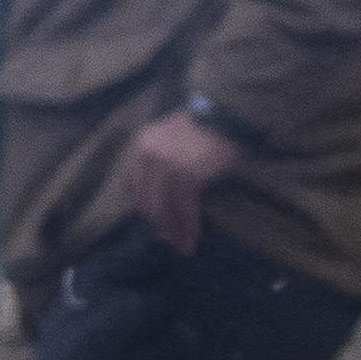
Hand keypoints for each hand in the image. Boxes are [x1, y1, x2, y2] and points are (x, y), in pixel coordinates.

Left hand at [123, 103, 241, 254]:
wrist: (226, 113)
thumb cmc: (204, 126)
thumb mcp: (171, 139)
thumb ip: (161, 162)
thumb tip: (162, 198)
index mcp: (140, 146)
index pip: (135, 187)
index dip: (145, 210)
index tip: (155, 225)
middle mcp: (147, 157)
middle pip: (146, 202)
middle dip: (159, 225)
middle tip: (170, 241)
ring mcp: (165, 167)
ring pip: (164, 210)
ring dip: (174, 231)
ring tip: (182, 246)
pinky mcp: (186, 176)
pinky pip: (185, 209)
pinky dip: (189, 226)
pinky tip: (192, 239)